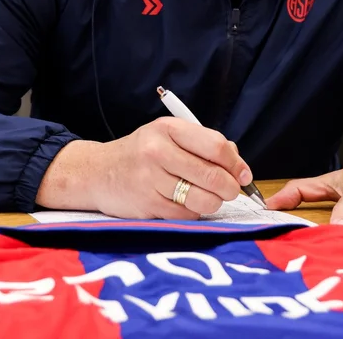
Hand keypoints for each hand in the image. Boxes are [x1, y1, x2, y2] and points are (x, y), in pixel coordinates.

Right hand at [36, 117, 251, 219]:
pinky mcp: (146, 204)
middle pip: (212, 175)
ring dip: (213, 203)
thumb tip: (239, 165)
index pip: (215, 146)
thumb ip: (203, 145)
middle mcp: (157, 151)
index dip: (236, 164)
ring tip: (210, 198)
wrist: (98, 172)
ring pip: (201, 199)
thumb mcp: (168, 136)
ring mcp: (150, 179)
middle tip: (231, 191)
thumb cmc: (141, 153)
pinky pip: (185, 214)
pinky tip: (186, 204)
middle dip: (230, 188)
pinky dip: (193, 212)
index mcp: (168, 128)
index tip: (244, 174)